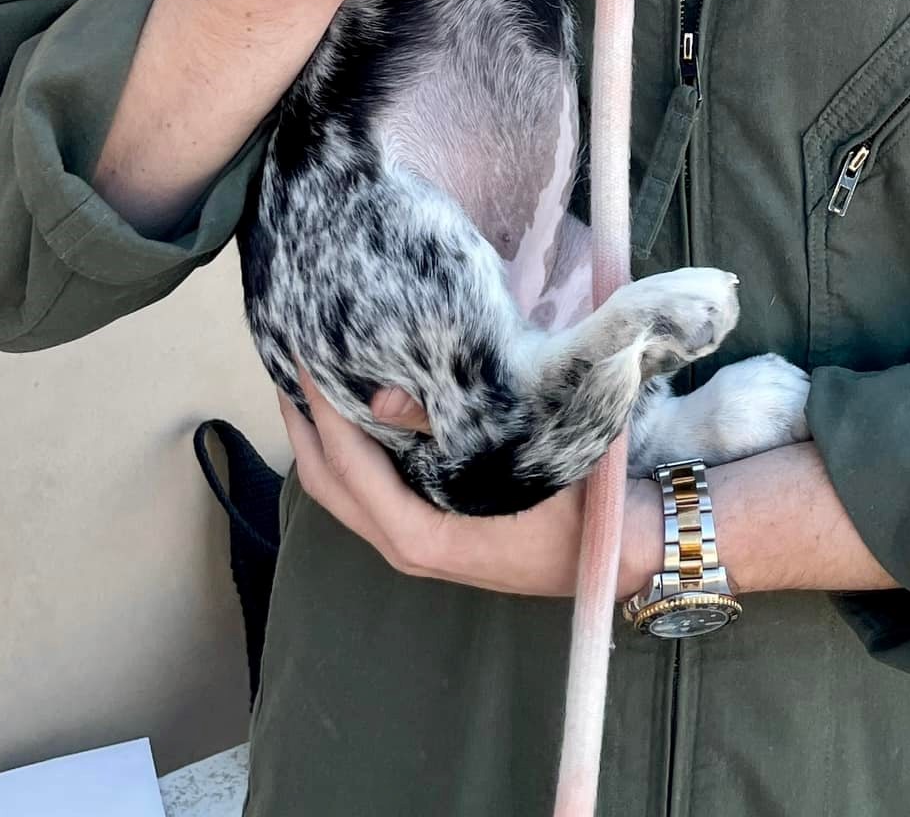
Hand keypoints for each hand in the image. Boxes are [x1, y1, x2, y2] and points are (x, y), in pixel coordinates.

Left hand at [278, 371, 659, 598]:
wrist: (622, 550)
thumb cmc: (572, 505)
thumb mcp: (515, 459)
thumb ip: (447, 430)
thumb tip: (379, 401)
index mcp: (416, 534)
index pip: (346, 467)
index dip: (319, 413)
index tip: (303, 360)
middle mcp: (405, 546)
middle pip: (328, 487)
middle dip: (303, 428)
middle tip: (287, 367)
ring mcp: (418, 542)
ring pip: (347, 493)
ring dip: (324, 441)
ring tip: (313, 386)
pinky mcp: (436, 530)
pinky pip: (373, 492)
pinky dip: (353, 455)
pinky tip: (363, 417)